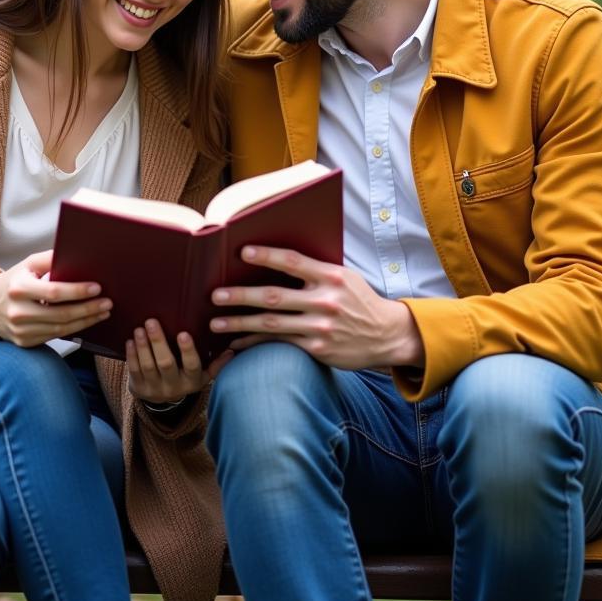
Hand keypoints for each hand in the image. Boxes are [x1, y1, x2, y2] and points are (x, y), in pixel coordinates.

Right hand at [0, 251, 111, 347]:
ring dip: (86, 321)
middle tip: (108, 302)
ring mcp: (20, 330)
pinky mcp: (24, 342)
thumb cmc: (15, 280)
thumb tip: (77, 252)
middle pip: (60, 314)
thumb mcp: (28, 263)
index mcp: (19, 287)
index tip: (97, 288)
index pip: (53, 292)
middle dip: (88, 309)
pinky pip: (54, 336)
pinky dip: (74, 330)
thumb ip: (50, 258)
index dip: (77, 291)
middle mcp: (18, 311)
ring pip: (60, 328)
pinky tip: (87, 321)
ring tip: (103, 312)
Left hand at [126, 319, 232, 404]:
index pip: (192, 365)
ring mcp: (155, 389)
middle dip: (158, 342)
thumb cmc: (186, 379)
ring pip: (148, 366)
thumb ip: (216, 363)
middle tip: (151, 321)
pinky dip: (132, 355)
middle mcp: (174, 386)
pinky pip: (134, 371)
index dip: (187, 351)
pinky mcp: (139, 389)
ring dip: (143, 346)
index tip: (183, 333)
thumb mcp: (203, 376)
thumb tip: (232, 349)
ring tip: (140, 328)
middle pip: (166, 363)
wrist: (163, 402)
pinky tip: (130, 341)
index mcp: (192, 381)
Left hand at [209, 245, 423, 370]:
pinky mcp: (317, 348)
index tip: (242, 252)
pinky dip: (255, 343)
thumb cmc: (358, 299)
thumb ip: (315, 269)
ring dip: (240, 323)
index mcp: (331, 276)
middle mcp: (325, 301)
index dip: (266, 256)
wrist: (386, 334)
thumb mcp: (344, 276)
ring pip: (272, 324)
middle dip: (241, 296)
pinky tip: (236, 342)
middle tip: (215, 295)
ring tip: (215, 322)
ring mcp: (320, 327)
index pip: (293, 262)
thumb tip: (276, 256)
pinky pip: (279, 344)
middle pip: (274, 296)